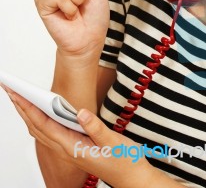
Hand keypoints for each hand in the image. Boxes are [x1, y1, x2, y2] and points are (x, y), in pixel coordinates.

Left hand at [4, 88, 155, 187]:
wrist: (131, 177)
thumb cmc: (123, 160)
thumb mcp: (113, 143)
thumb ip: (96, 128)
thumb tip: (80, 112)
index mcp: (73, 147)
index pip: (44, 125)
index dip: (29, 108)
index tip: (18, 94)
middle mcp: (67, 150)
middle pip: (36, 128)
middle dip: (22, 109)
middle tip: (11, 91)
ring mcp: (69, 150)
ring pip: (41, 131)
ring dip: (28, 115)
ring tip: (21, 99)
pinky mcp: (74, 148)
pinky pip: (50, 133)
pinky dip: (40, 121)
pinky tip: (42, 113)